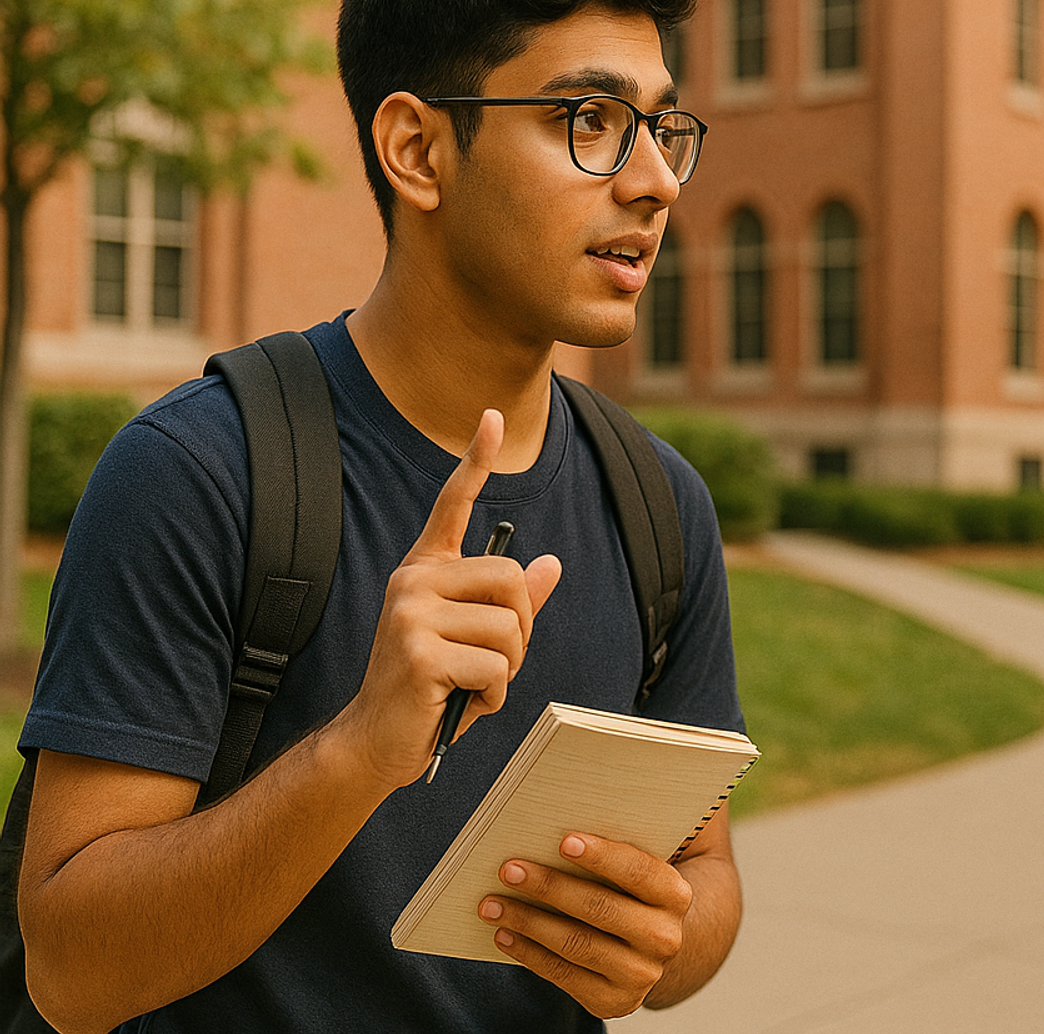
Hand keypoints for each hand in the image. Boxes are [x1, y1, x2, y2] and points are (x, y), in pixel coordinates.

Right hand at [330, 409, 563, 789]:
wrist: (379, 740)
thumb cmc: (433, 690)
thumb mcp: (479, 641)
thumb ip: (512, 603)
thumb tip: (550, 563)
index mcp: (426, 571)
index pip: (453, 505)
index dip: (476, 460)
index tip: (493, 417)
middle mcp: (413, 581)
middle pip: (512, 579)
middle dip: (521, 629)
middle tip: (492, 662)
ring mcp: (411, 613)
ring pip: (510, 626)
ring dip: (508, 668)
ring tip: (472, 685)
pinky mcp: (418, 652)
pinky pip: (495, 665)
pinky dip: (494, 695)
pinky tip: (463, 704)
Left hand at [480, 832, 694, 1016]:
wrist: (652, 950)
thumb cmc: (631, 896)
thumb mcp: (637, 874)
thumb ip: (612, 855)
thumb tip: (551, 831)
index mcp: (675, 896)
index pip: (638, 871)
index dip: (601, 856)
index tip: (563, 841)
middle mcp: (664, 938)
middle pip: (600, 908)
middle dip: (549, 886)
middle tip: (509, 870)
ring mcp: (641, 974)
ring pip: (576, 944)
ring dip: (528, 921)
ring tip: (492, 904)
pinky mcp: (615, 1001)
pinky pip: (563, 974)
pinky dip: (529, 952)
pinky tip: (505, 934)